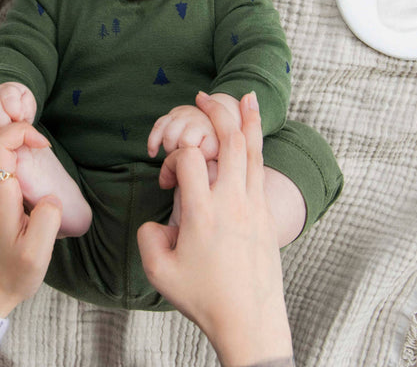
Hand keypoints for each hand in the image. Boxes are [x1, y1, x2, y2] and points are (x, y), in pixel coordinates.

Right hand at [137, 92, 292, 365]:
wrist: (249, 320)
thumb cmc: (204, 298)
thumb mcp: (159, 272)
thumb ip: (149, 237)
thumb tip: (158, 221)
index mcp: (202, 213)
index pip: (190, 158)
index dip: (175, 156)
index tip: (168, 180)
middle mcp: (232, 202)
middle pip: (228, 140)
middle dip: (215, 113)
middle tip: (203, 98)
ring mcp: (254, 206)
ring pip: (253, 150)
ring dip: (247, 119)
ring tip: (244, 96)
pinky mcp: (267, 214)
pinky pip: (263, 168)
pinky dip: (259, 142)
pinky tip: (255, 129)